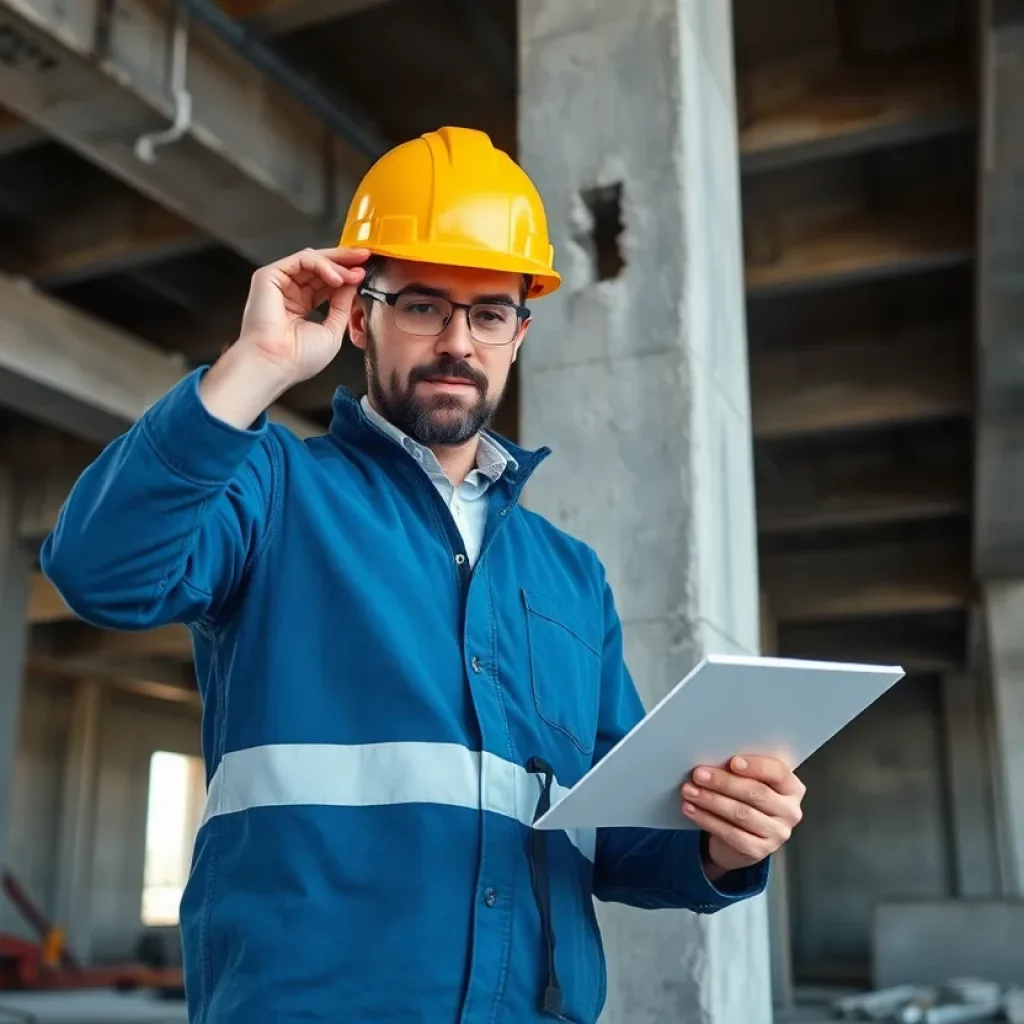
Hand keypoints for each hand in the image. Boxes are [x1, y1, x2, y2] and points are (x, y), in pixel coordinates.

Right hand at [237, 246, 369, 384]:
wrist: (275, 363)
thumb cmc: (298, 358)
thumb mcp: (333, 330)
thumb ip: (342, 305)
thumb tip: (352, 283)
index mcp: (301, 309)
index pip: (326, 284)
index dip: (346, 277)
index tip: (364, 273)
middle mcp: (289, 294)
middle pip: (319, 268)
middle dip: (344, 262)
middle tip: (364, 258)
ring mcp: (279, 284)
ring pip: (311, 260)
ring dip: (336, 264)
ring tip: (353, 273)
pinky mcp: (269, 276)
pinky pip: (301, 260)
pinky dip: (322, 265)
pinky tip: (337, 278)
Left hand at [680, 756, 804, 878]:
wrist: (742, 839)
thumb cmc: (746, 800)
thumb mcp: (749, 782)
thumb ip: (740, 771)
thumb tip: (714, 759)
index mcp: (792, 788)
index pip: (778, 773)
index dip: (756, 766)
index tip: (732, 761)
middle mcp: (790, 811)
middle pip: (756, 793)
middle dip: (723, 782)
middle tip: (699, 774)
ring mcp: (777, 834)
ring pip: (741, 813)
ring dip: (711, 800)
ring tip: (689, 791)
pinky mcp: (760, 851)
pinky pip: (731, 834)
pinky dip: (707, 820)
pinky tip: (691, 810)